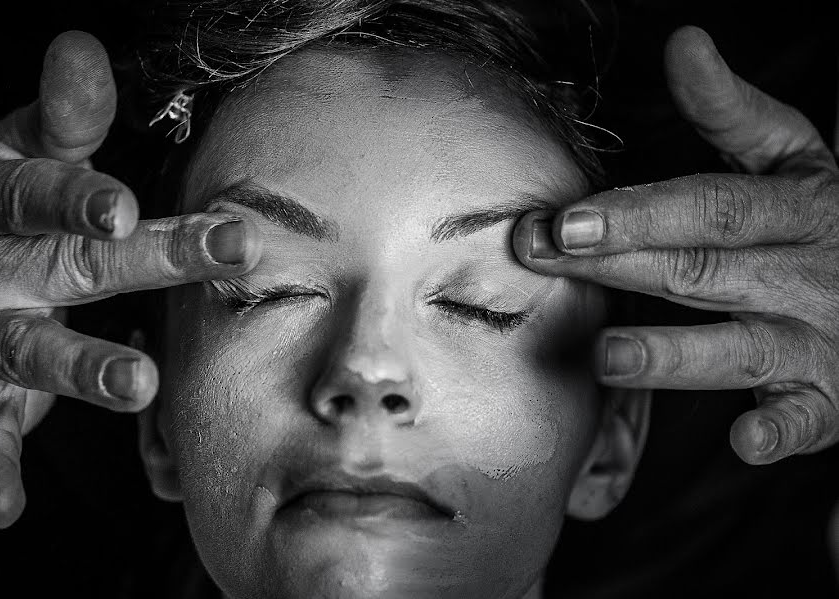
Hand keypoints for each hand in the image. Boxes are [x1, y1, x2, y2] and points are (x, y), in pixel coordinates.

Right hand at [0, 32, 261, 527]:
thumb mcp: (16, 156)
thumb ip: (60, 118)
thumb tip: (83, 48)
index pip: (40, 192)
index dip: (77, 196)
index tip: (123, 206)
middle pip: (67, 263)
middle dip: (140, 261)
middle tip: (215, 254)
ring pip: (25, 350)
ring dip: (79, 368)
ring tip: (136, 383)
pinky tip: (5, 506)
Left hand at [513, 26, 838, 464]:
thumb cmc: (827, 218)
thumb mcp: (794, 158)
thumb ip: (734, 111)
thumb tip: (683, 43)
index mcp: (793, 209)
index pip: (707, 207)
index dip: (638, 213)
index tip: (566, 219)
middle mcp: (801, 272)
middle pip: (700, 269)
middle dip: (618, 264)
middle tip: (546, 256)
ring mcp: (816, 338)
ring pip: (740, 348)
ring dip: (676, 354)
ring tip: (609, 356)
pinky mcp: (826, 397)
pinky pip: (806, 420)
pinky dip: (780, 432)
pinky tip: (745, 441)